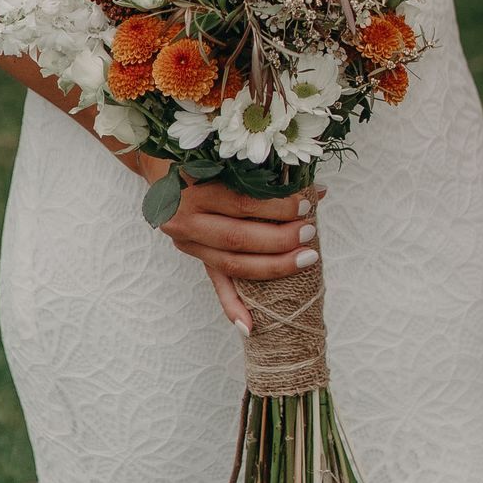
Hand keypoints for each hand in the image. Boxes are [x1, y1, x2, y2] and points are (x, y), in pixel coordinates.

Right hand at [134, 163, 325, 333]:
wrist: (162, 167)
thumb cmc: (203, 156)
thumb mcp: (228, 159)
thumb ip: (266, 174)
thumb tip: (320, 191)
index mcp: (192, 188)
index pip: (241, 203)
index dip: (276, 207)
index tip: (306, 203)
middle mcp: (184, 219)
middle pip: (237, 237)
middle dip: (279, 239)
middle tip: (309, 233)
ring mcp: (187, 242)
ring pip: (231, 263)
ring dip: (271, 267)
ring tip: (305, 259)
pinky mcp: (193, 257)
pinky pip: (215, 285)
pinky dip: (233, 307)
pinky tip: (250, 326)